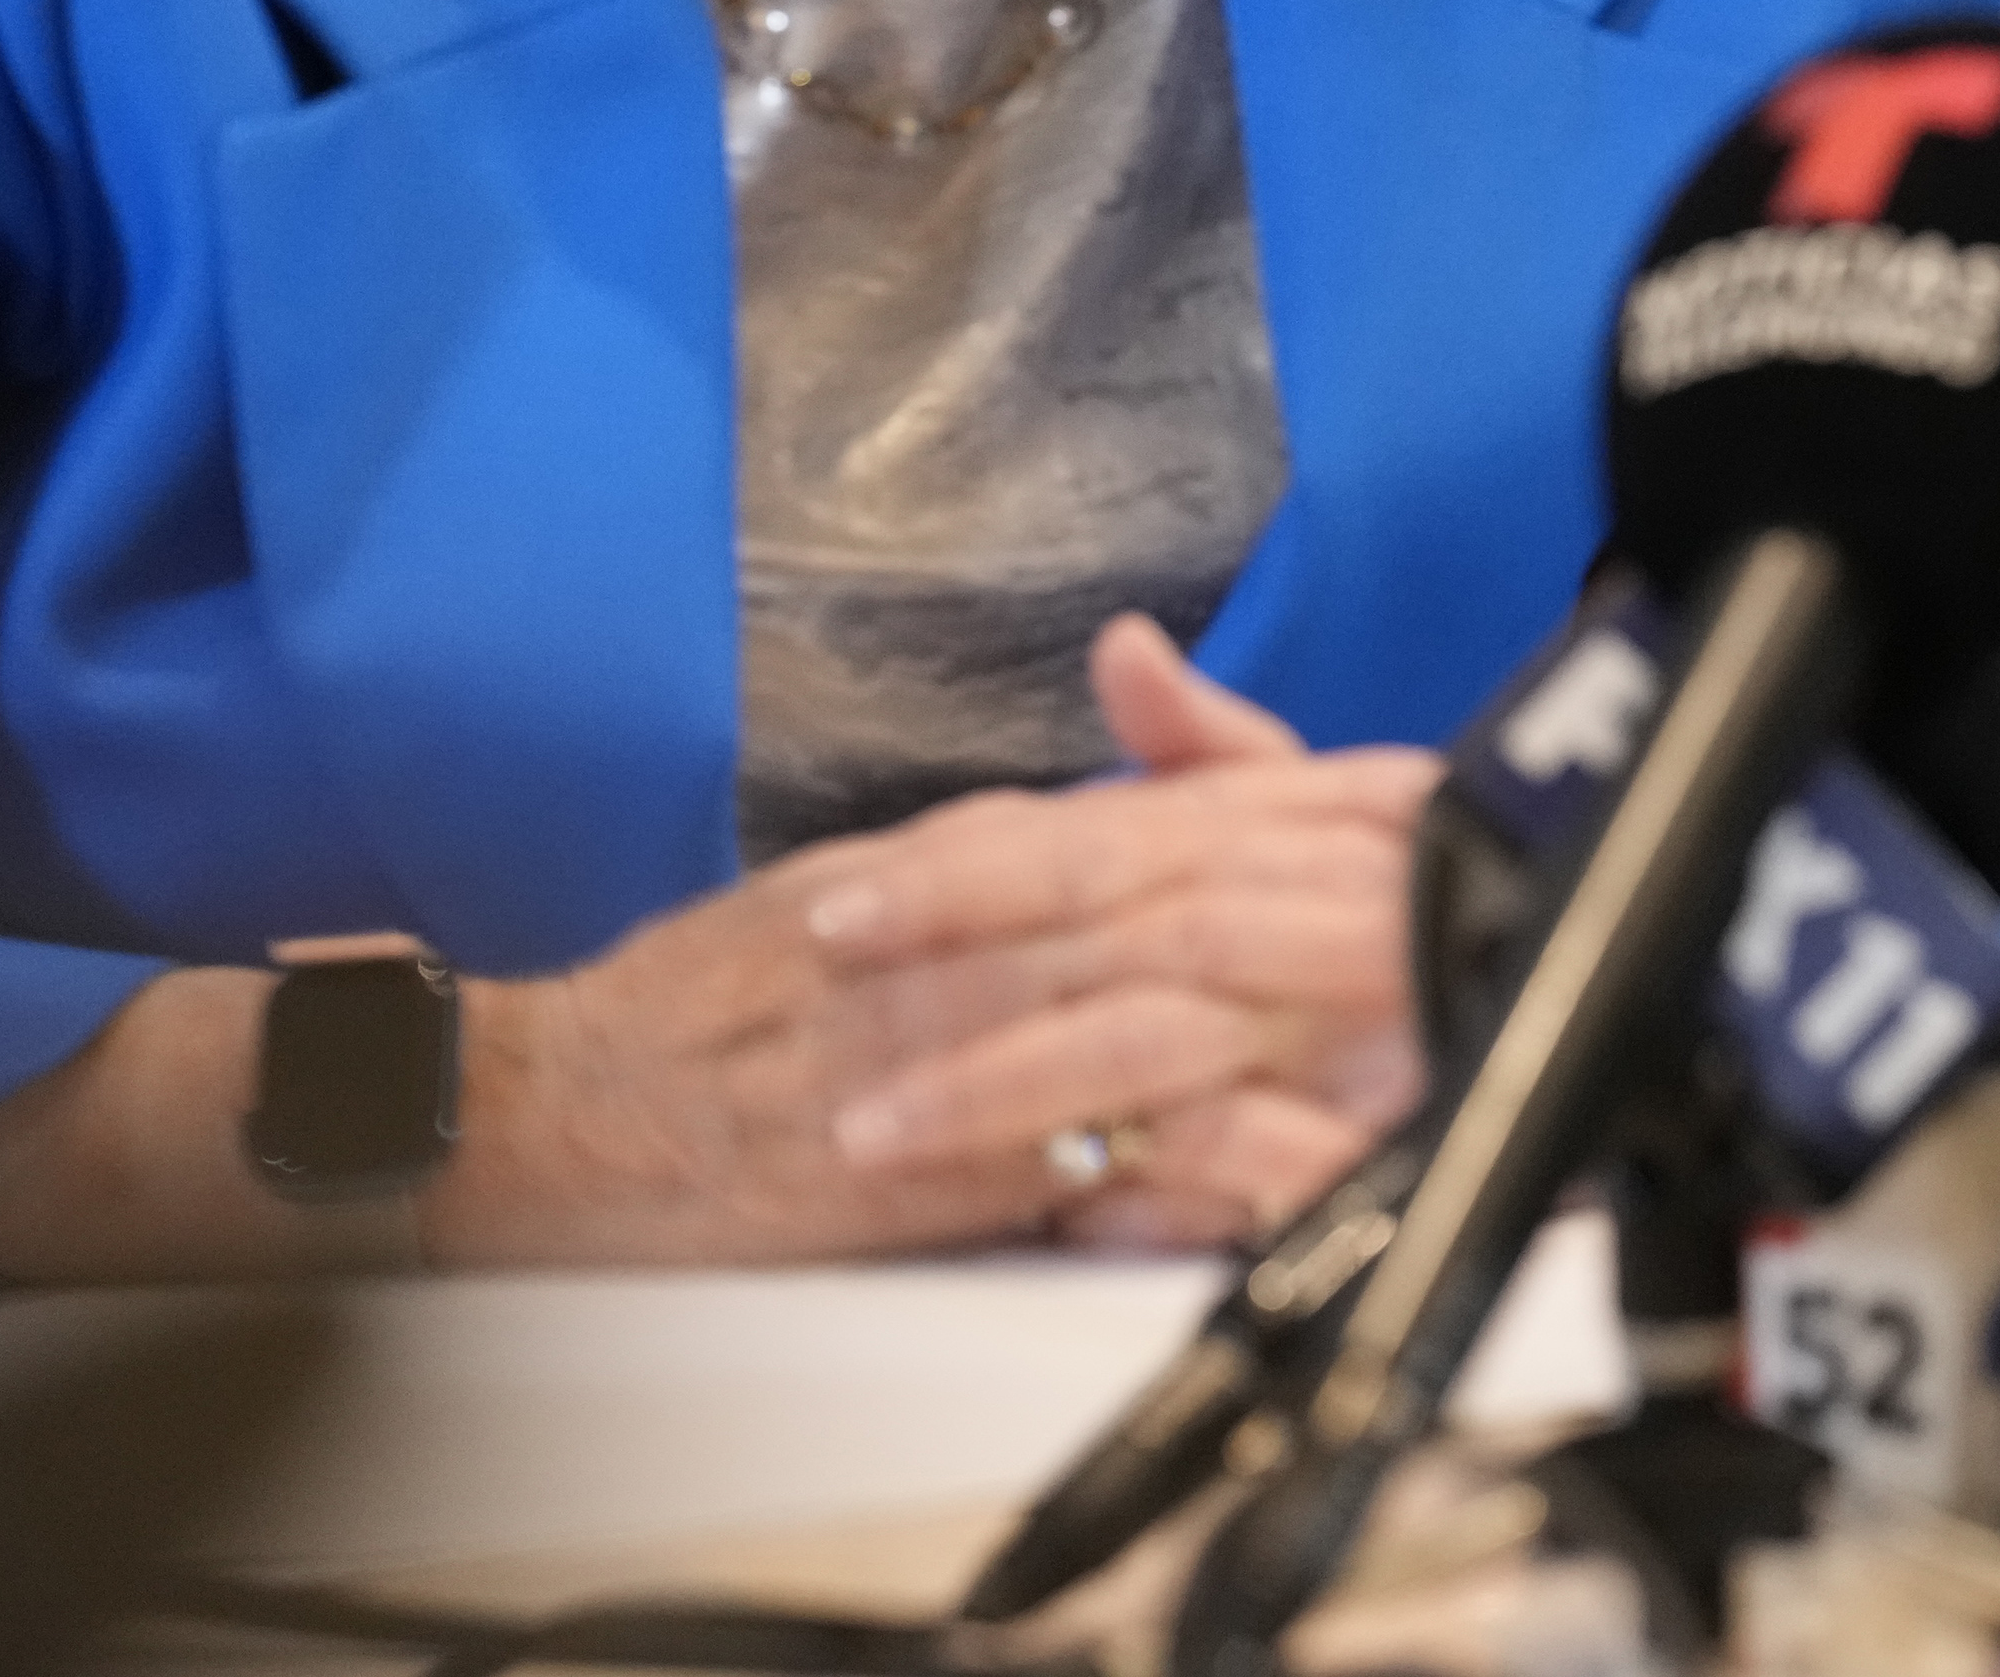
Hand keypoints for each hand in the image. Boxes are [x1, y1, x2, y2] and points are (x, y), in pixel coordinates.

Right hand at [443, 623, 1439, 1263]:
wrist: (559, 1103)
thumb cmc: (709, 1000)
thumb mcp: (867, 878)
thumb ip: (1007, 845)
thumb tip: (1127, 812)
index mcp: (966, 864)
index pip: (1160, 822)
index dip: (1292, 817)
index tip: (1408, 814)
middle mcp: (966, 941)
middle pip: (1177, 913)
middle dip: (1313, 923)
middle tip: (1439, 931)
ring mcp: (950, 1056)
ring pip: (1140, 1031)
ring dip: (1275, 1045)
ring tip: (1393, 1063)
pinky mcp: (924, 1177)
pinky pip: (1071, 1173)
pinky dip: (1173, 1178)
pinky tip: (1262, 1186)